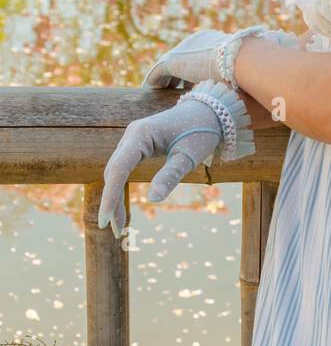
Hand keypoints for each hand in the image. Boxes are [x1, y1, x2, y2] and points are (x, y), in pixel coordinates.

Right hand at [98, 95, 225, 238]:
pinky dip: (121, 189)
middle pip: (112, 173)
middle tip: (116, 232)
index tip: (107, 221)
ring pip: (115, 173)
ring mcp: (132, 140)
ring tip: (120, 228)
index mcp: (141, 134)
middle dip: (111, 202)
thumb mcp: (189, 157)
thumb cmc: (201, 132)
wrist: (209, 112)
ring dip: (114, 199)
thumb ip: (171, 176)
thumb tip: (153, 199)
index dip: (110, 196)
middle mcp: (131, 135)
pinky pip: (123, 170)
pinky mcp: (137, 146)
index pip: (118, 169)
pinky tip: (122, 210)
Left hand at [141, 26, 299, 88]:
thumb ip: (260, 94)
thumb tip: (276, 110)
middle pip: (190, 59)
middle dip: (185, 74)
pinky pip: (161, 71)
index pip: (211, 60)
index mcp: (228, 46)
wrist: (253, 66)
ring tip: (163, 90)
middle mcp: (207, 42)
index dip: (205, 74)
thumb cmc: (265, 79)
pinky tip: (153, 89)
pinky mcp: (177, 59)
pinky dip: (158, 80)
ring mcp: (191, 48)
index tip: (201, 87)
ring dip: (170, 78)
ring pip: (174, 64)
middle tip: (179, 89)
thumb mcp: (262, 87)